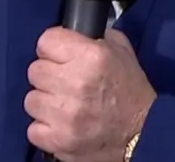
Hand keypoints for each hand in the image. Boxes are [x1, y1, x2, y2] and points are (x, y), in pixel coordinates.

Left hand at [25, 27, 155, 161]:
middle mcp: (74, 82)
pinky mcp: (57, 140)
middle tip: (65, 83)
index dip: (53, 48)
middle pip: (35, 70)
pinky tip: (62, 125)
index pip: (46, 41)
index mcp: (91, 56)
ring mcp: (63, 115)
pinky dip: (46, 128)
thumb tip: (72, 33)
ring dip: (46, 103)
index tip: (60, 56)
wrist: (143, 133)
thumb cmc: (131, 90)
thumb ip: (95, 38)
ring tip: (64, 106)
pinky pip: (33, 129)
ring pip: (31, 100)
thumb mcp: (122, 52)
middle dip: (49, 75)